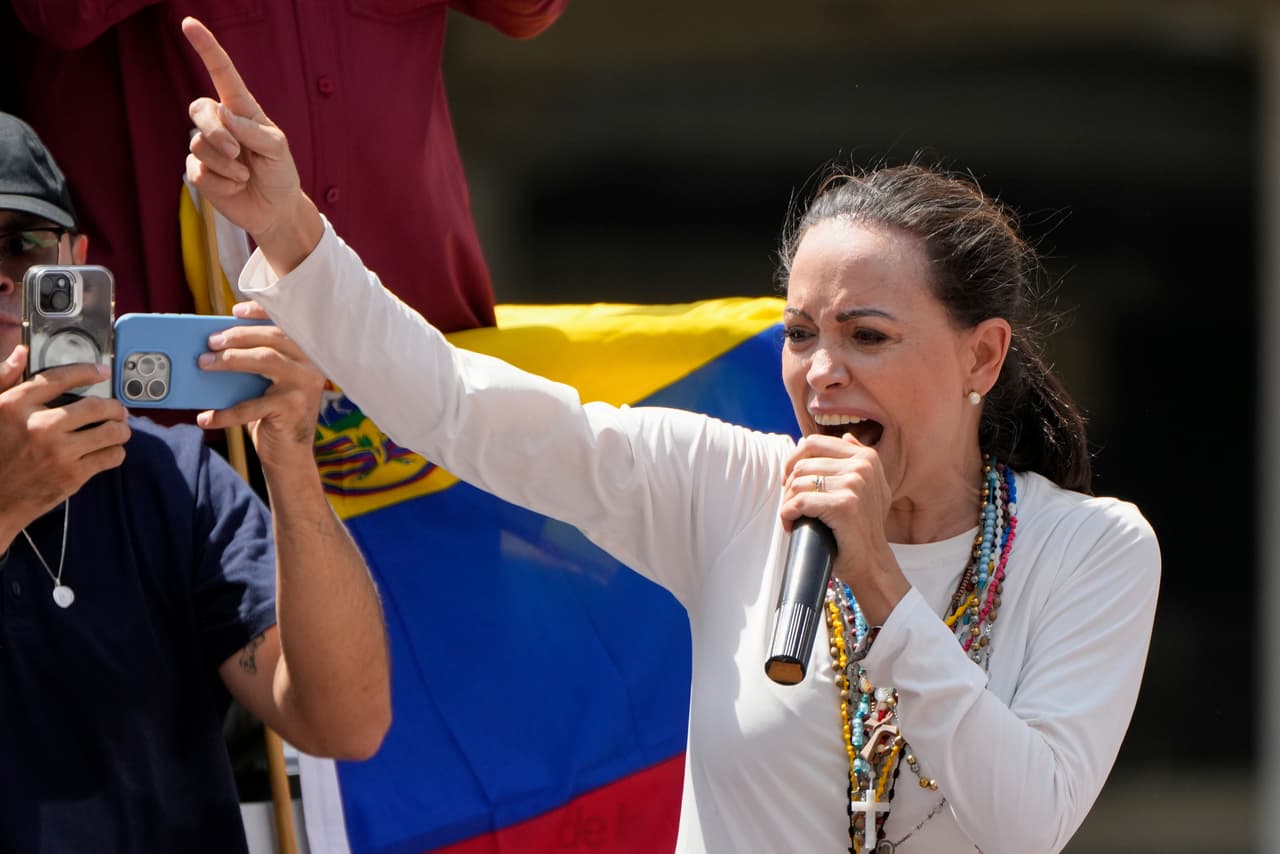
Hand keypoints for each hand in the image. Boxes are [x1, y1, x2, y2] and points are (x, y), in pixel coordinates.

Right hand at [0, 348, 129, 542]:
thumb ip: (3, 379)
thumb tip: (22, 353)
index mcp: (14, 406)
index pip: (60, 378)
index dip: (86, 372)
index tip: (102, 371)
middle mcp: (39, 426)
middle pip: (95, 406)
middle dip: (114, 406)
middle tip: (118, 409)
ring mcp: (58, 452)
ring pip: (111, 431)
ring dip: (121, 428)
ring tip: (118, 429)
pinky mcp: (72, 476)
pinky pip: (110, 456)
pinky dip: (115, 451)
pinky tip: (108, 450)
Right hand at [182, 16, 321, 273]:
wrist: (276, 209)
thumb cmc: (280, 172)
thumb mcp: (278, 150)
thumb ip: (254, 132)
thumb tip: (226, 118)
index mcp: (241, 109)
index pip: (221, 73)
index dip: (206, 48)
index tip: (189, 23)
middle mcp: (220, 123)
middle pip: (199, 110)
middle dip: (215, 132)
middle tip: (237, 153)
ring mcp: (206, 147)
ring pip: (199, 146)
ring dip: (228, 167)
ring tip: (246, 176)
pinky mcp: (199, 172)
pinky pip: (199, 172)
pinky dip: (222, 184)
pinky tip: (235, 188)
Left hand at [194, 301, 324, 471]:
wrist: (289, 455)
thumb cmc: (272, 412)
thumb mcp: (266, 382)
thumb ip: (253, 361)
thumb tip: (216, 342)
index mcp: (305, 353)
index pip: (286, 324)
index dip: (263, 311)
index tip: (236, 311)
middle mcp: (311, 365)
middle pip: (273, 338)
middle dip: (237, 336)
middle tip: (209, 341)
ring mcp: (305, 386)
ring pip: (266, 360)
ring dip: (230, 360)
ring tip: (203, 364)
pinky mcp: (292, 409)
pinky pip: (252, 406)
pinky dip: (225, 413)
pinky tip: (206, 417)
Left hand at [780, 433, 908, 623]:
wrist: (872, 563)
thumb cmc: (864, 527)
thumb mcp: (871, 488)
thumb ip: (858, 460)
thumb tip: (846, 436)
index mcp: (866, 457)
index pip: (813, 443)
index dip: (793, 461)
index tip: (790, 481)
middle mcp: (863, 466)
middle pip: (802, 464)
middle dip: (789, 487)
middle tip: (792, 506)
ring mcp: (855, 484)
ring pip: (798, 483)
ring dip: (788, 503)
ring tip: (793, 518)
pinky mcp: (845, 505)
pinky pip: (800, 502)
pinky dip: (788, 515)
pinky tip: (791, 526)